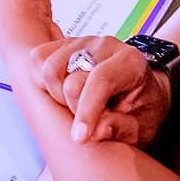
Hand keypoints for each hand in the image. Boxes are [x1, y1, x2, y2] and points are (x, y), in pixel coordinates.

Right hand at [31, 35, 173, 146]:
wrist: (141, 92)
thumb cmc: (142, 110)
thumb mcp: (141, 128)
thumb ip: (120, 128)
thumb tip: (96, 131)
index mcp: (130, 62)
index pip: (101, 80)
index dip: (87, 111)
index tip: (80, 138)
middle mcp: (105, 46)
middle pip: (69, 79)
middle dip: (73, 109)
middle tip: (87, 121)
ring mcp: (82, 42)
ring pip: (48, 68)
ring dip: (55, 95)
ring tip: (74, 106)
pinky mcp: (64, 45)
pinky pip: (38, 58)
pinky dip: (42, 80)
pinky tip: (59, 93)